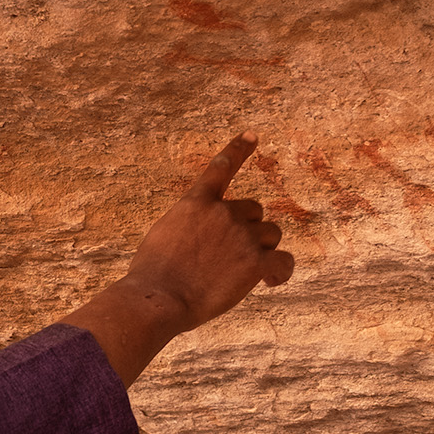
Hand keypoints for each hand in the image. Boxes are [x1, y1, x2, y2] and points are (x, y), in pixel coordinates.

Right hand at [57, 132, 293, 384]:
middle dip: (248, 230)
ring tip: (243, 273)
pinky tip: (269, 282)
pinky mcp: (255, 262)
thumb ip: (188, 228)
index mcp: (196, 203)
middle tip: (231, 257)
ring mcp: (241, 236)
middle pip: (254, 212)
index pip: (220, 168)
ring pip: (270, 234)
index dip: (238, 149)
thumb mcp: (161, 238)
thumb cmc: (151, 277)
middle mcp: (222, 212)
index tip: (252, 134)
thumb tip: (203, 240)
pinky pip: (283, 262)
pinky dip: (280, 272)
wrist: (158, 299)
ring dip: (262, 250)